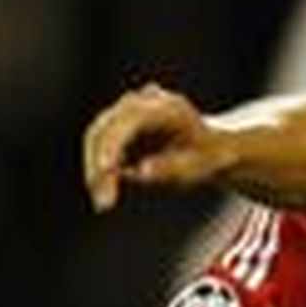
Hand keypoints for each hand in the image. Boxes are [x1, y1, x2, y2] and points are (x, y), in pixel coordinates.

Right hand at [83, 82, 222, 210]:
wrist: (210, 148)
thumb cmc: (207, 157)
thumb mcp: (198, 166)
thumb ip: (172, 167)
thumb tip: (141, 171)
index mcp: (166, 108)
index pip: (129, 121)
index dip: (113, 144)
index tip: (105, 170)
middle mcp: (143, 103)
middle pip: (106, 129)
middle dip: (100, 165)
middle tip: (104, 202)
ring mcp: (127, 111)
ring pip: (97, 138)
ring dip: (95, 171)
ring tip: (103, 203)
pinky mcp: (117, 126)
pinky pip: (99, 147)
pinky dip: (99, 171)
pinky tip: (104, 196)